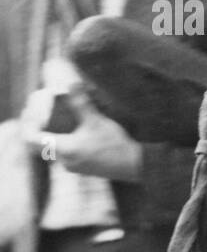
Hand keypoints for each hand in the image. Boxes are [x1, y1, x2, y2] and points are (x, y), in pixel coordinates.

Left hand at [22, 86, 141, 181]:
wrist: (135, 166)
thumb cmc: (115, 145)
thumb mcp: (97, 121)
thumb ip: (81, 104)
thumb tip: (72, 84)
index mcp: (63, 149)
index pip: (31, 138)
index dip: (27, 124)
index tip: (31, 112)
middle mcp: (63, 160)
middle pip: (39, 144)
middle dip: (39, 128)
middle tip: (42, 113)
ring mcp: (72, 166)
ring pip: (52, 149)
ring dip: (52, 135)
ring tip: (59, 120)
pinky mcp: (82, 167)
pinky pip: (65, 154)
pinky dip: (64, 142)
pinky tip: (75, 133)